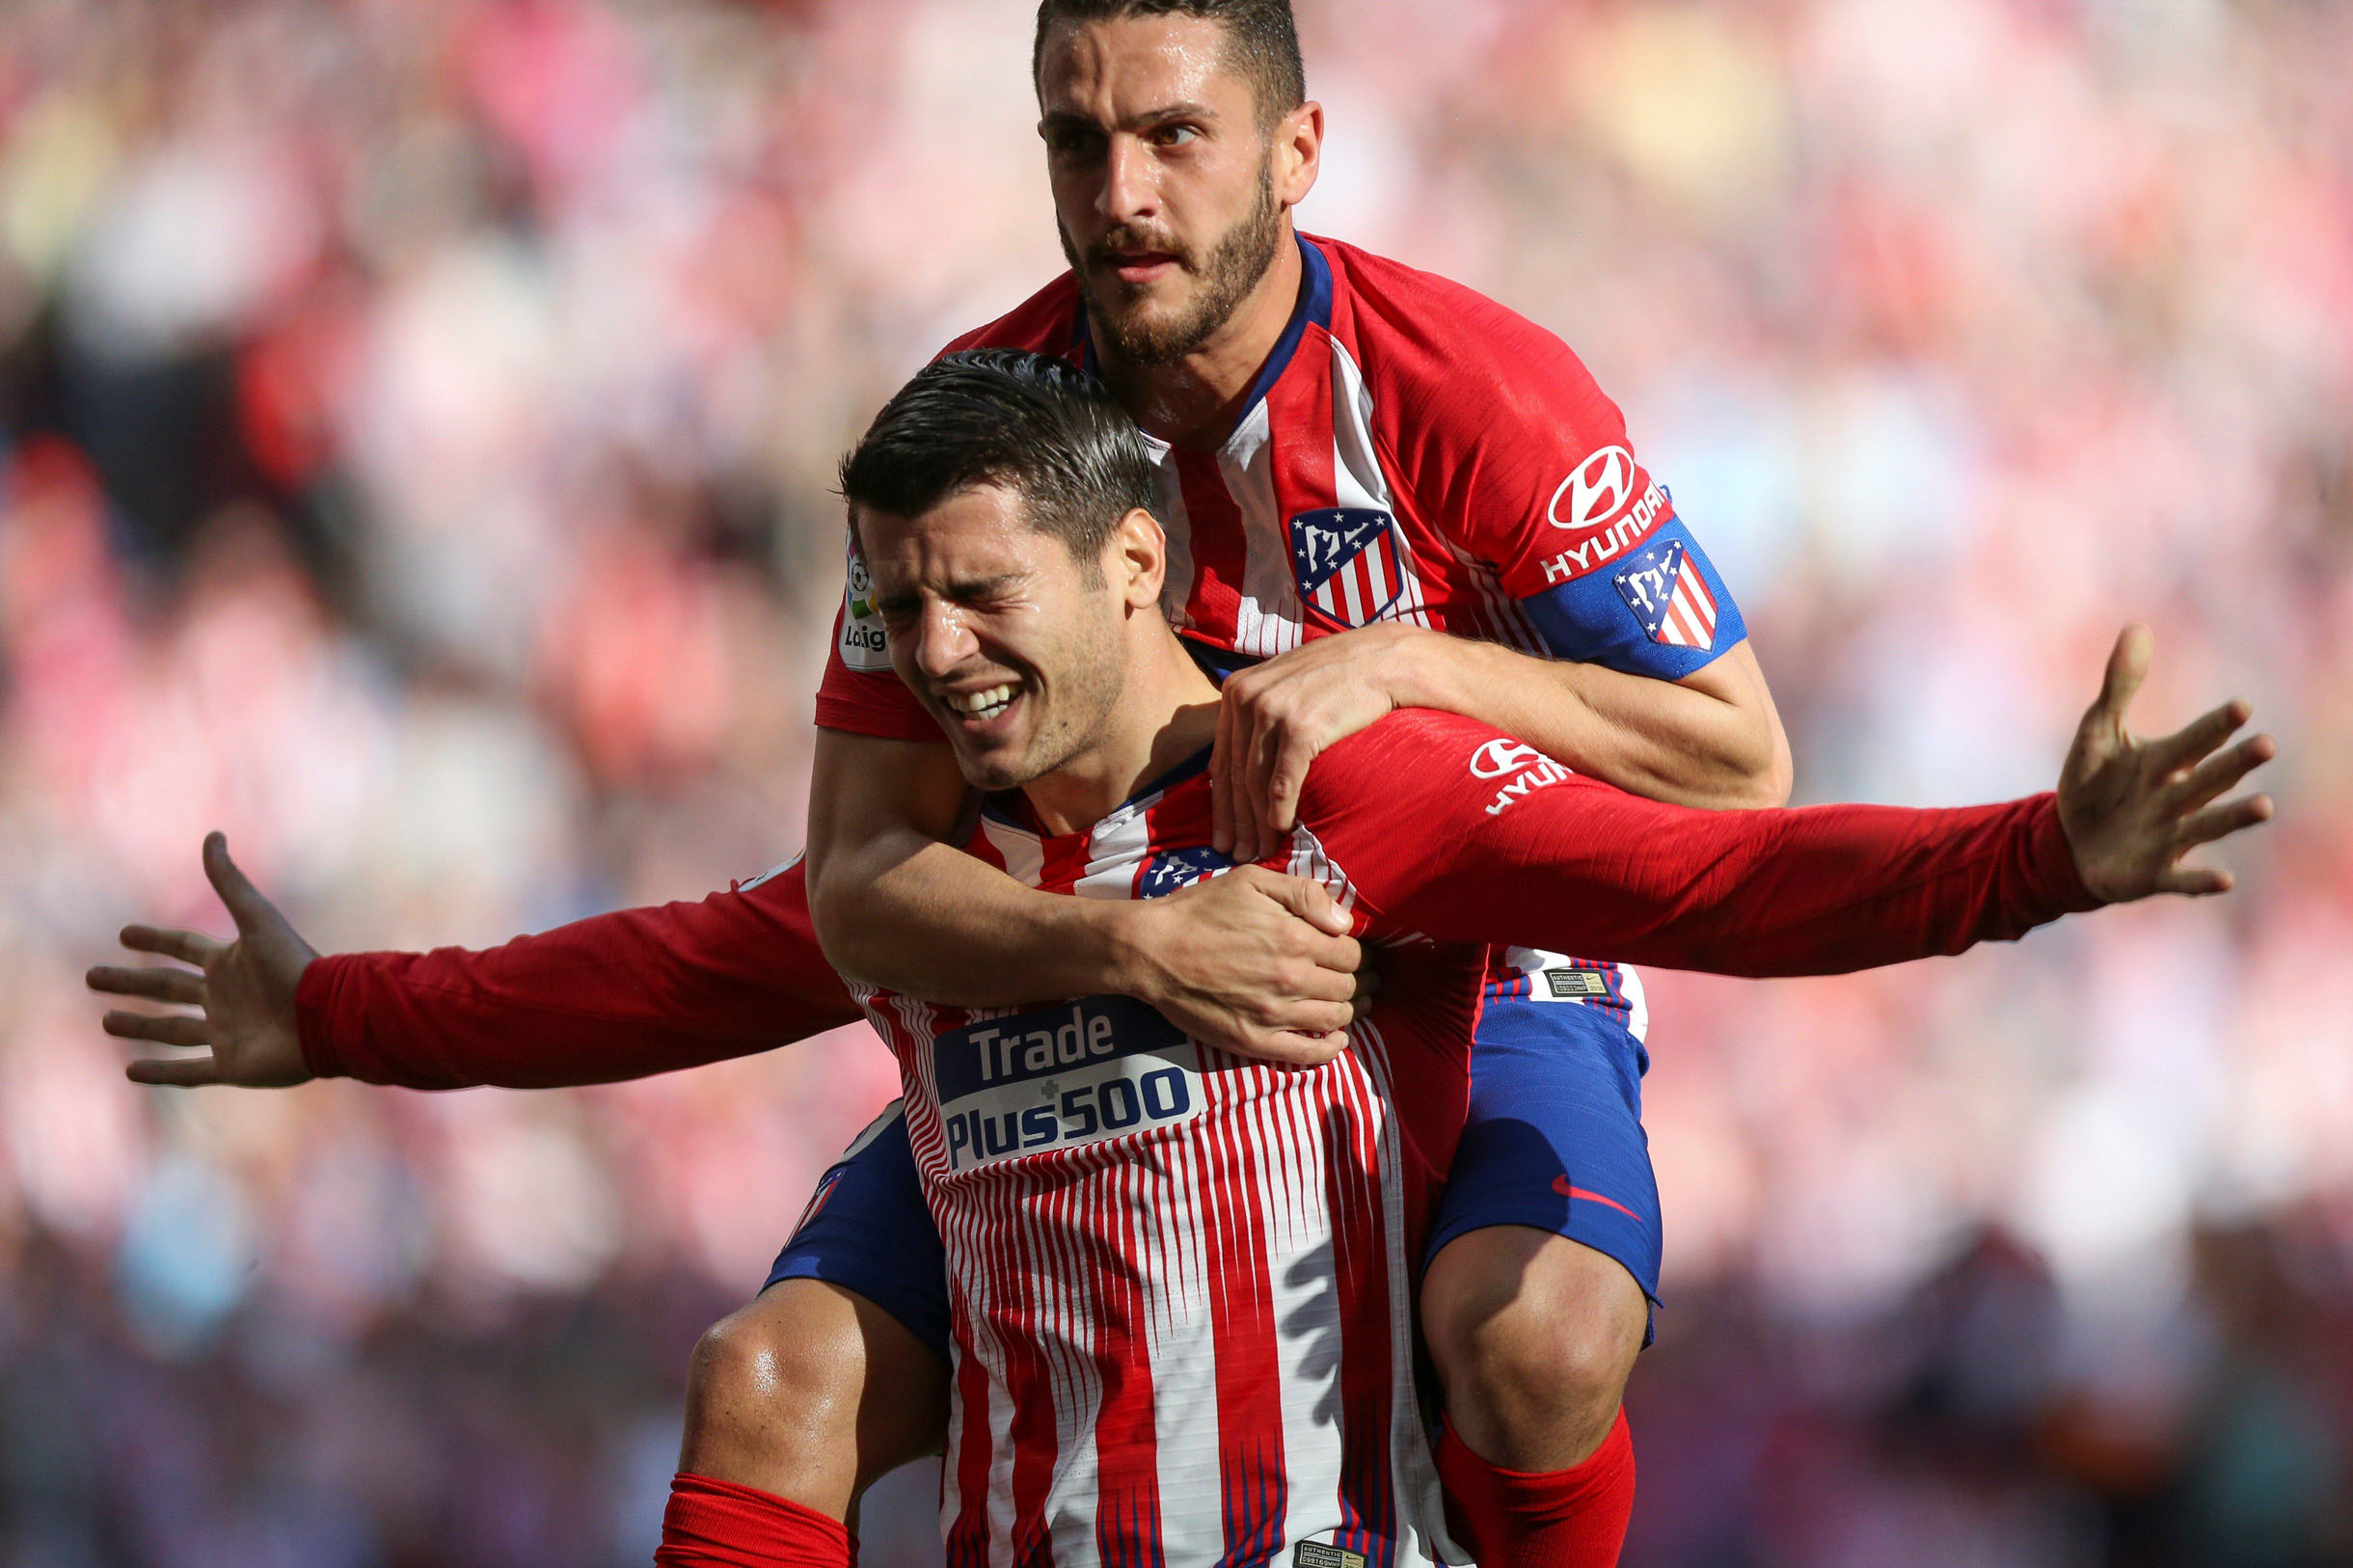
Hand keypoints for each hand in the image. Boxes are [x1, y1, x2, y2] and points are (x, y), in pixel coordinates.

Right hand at [88, 832, 317, 1086]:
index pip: (183, 948)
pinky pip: (189, 1072)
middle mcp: (225, 997)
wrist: (327, 1017)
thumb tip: (213, 835)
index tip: (123, 934)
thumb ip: (231, 883)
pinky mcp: (233, 1066)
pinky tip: (130, 1072)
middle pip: (168, 988)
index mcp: (230, 963)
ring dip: (140, 1026)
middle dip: (131, 983)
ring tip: (106, 1021)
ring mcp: (227, 1032)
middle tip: (92, 977)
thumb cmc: (294, 967)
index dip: (155, 940)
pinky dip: (162, 1073)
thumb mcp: (257, 920)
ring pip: (173, 1030)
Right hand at [1121, 864, 1366, 1065]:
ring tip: (1345, 1004)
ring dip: (1346, 1011)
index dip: (1354, 952)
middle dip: (1354, 981)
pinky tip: (1335, 1039)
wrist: (1151, 950)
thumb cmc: (1199, 911)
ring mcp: (1274, 1014)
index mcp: (1296, 938)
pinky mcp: (1254, 1041)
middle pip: (1347, 986)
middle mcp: (1291, 979)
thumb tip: (1346, 922)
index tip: (1346, 953)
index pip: (1351, 953)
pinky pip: (1309, 1054)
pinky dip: (1330, 1049)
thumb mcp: (1251, 881)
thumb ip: (1305, 894)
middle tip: (1350, 979)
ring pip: (1335, 1019)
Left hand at [1214, 623, 1428, 862]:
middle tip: (1238, 855)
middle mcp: (1246, 698)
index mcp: (1236, 690)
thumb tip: (1246, 756)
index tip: (1222, 835)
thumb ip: (1260, 711)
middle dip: (1236, 822)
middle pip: (1235, 775)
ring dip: (1258, 824)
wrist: (1384, 659)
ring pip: (1255, 783)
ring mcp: (1271, 711)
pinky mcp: (1299, 727)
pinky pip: (1282, 781)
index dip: (1220, 803)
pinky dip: (1279, 812)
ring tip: (1262, 852)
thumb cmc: (1340, 675)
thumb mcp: (1286, 683)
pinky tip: (1281, 831)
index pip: (1221, 759)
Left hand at [2057, 625, 2275, 902]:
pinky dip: (2201, 881)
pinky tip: (2225, 880)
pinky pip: (2181, 879)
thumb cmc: (2092, 784)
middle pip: (2210, 778)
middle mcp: (2176, 797)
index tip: (2242, 707)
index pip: (2195, 739)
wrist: (2067, 843)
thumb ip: (2120, 685)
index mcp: (2164, 762)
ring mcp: (2169, 836)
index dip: (2215, 725)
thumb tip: (2137, 627)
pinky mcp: (2154, 873)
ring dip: (2235, 817)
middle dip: (2235, 763)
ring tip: (2263, 806)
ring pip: (2207, 824)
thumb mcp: (2098, 732)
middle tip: (2264, 745)